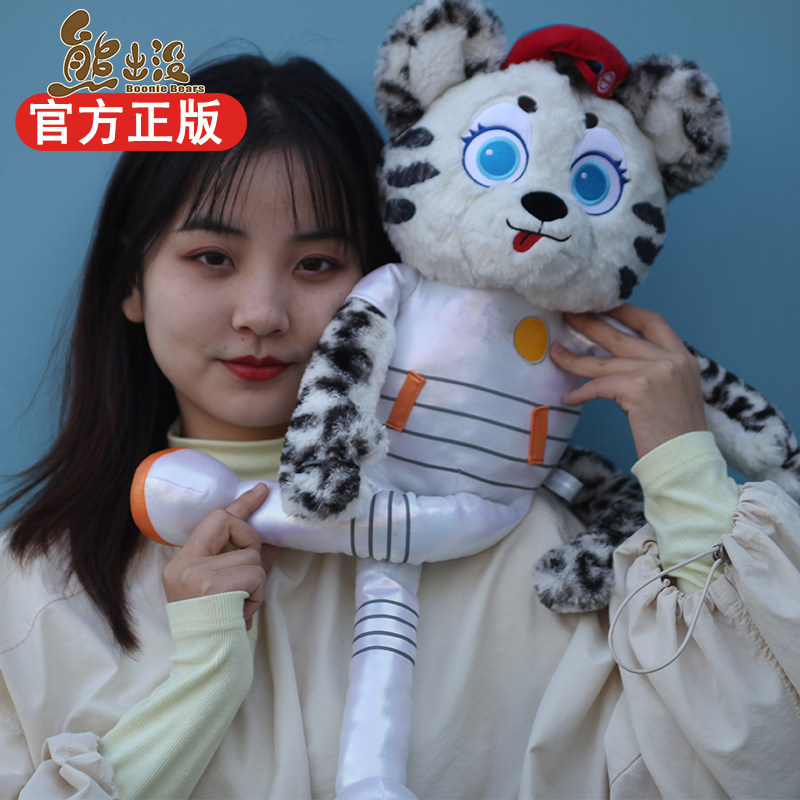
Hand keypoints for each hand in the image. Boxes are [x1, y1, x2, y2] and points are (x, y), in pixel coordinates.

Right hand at [162, 483, 275, 629]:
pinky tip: (242, 613)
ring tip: (241, 605)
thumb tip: (269, 538)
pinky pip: (254, 574)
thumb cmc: (220, 628)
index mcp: (182, 564)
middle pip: (229, 524)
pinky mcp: (212, 586)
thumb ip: (243, 561)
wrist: (207, 665)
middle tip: (248, 575)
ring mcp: (196, 574)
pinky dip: (257, 594)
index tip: (261, 491)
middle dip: (250, 542)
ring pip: (249, 555)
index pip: (213, 521)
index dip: (240, 505)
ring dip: (256, 582)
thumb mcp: (228, 589)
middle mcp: (184, 565)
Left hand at [550, 304, 706, 458]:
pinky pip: (599, 385)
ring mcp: (657, 372)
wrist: (686, 460)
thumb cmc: (675, 435)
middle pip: (621, 335)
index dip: (625, 312)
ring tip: (555, 354)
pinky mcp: (639, 388)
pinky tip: (569, 397)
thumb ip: (653, 372)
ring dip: (574, 358)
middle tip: (568, 316)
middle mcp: (672, 359)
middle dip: (590, 325)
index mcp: (683, 358)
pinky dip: (582, 392)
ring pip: (604, 361)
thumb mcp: (674, 393)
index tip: (602, 306)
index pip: (652, 322)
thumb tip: (613, 362)